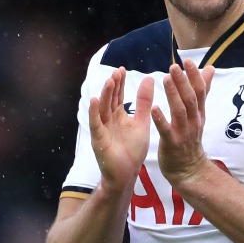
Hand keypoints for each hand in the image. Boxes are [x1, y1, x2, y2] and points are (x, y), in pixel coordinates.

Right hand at [88, 67, 153, 191]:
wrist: (128, 173)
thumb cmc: (133, 150)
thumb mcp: (142, 122)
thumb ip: (144, 102)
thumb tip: (148, 79)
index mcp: (117, 115)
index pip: (117, 95)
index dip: (119, 83)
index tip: (122, 69)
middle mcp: (108, 120)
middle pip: (109, 99)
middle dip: (112, 86)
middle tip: (117, 72)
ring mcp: (102, 129)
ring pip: (102, 109)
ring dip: (105, 95)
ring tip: (109, 81)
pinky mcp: (99, 139)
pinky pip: (96, 123)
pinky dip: (94, 112)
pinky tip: (95, 100)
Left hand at [152, 59, 215, 188]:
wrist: (189, 169)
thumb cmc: (190, 138)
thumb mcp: (199, 114)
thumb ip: (203, 92)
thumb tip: (210, 69)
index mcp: (198, 113)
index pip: (199, 91)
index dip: (194, 76)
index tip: (187, 60)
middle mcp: (193, 121)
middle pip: (190, 99)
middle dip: (183, 82)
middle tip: (174, 66)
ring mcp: (183, 133)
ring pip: (180, 111)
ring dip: (173, 95)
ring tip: (166, 79)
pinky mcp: (172, 144)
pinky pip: (166, 130)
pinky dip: (161, 119)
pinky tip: (154, 108)